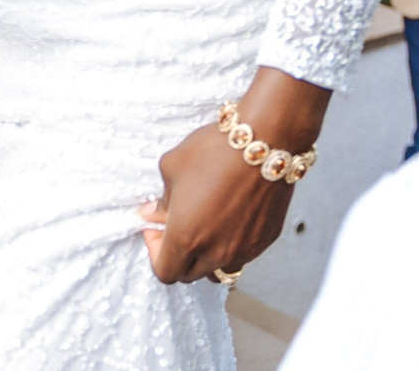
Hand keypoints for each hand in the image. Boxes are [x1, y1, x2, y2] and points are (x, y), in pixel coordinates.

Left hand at [139, 67, 327, 283]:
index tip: (156, 228)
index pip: (164, 272)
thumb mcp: (172, 168)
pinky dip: (229, 246)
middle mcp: (216, 252)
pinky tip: (227, 218)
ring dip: (205, 256)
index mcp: (186, 238)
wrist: (265, 143)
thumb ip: (161, 200)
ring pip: (218, 270)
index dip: (154, 253)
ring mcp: (244, 250)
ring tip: (203, 226)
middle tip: (175, 225)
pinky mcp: (264, 241)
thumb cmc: (214, 152)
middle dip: (177, 256)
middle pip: (189, 275)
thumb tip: (154, 215)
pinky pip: (242, 256)